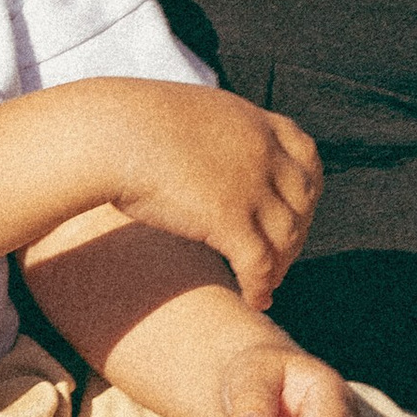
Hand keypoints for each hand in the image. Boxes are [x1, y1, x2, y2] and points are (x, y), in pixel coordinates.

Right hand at [104, 87, 323, 313]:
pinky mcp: (229, 219)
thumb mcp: (188, 116)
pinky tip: (253, 300)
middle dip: (297, 232)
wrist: (109, 133)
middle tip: (280, 257)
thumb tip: (202, 152)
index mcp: (253, 121)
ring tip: (265, 284)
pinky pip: (261, 264)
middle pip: (302, 200)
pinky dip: (261, 286)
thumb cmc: (129, 125)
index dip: (307, 187)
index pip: (307, 155)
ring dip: (281, 266)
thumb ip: (211, 135)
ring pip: (288, 237)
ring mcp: (249, 185)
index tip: (296, 209)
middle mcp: (261, 151)